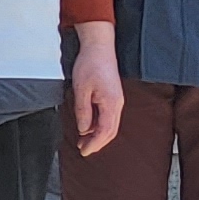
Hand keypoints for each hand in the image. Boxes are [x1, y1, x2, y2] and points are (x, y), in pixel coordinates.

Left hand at [68, 24, 124, 155]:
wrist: (99, 47)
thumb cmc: (91, 64)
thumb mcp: (81, 89)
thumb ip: (83, 111)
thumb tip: (84, 129)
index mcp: (111, 104)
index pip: (104, 131)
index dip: (94, 144)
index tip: (84, 151)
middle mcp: (117, 104)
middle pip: (110, 131)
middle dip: (97, 143)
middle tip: (83, 150)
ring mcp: (117, 101)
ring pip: (110, 125)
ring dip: (97, 135)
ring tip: (83, 141)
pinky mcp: (113, 97)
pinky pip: (108, 117)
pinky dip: (99, 125)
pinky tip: (89, 127)